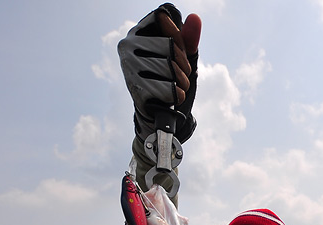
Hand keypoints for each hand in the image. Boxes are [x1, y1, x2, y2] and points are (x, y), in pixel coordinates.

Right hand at [118, 4, 201, 142]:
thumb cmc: (169, 75)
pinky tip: (172, 96)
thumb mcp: (181, 54)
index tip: (179, 51)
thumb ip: (189, 36)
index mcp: (138, 31)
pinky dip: (178, 95)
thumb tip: (195, 18)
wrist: (156, 108)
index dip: (179, 38)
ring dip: (183, 81)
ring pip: (170, 68)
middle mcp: (127, 45)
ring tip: (177, 85)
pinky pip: (169, 90)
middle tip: (181, 73)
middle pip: (169, 45)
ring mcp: (129, 67)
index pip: (164, 20)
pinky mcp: (135, 89)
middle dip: (184, 63)